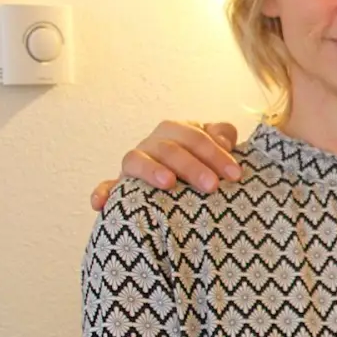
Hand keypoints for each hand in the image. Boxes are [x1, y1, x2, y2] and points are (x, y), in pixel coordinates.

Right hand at [88, 120, 241, 210]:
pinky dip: (103, 192)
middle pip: (168, 148)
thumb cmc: (200, 164)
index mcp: (176, 132)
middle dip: (191, 165)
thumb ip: (222, 136)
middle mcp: (152, 144)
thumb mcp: (213, 148)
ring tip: (168, 183)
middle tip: (212, 186)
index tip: (235, 175)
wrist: (176, 185)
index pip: (195, 137)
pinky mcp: (120, 185)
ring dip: (151, 170)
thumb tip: (224, 139)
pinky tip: (101, 204)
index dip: (216, 153)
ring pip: (136, 160)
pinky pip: (108, 186)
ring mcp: (134, 164)